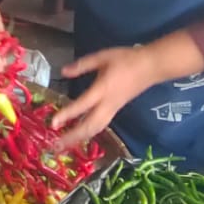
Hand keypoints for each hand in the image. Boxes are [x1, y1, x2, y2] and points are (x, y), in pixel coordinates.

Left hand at [51, 46, 165, 149]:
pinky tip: (79, 136)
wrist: (151, 67)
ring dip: (79, 138)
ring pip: (95, 129)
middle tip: (56, 146)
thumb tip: (63, 71)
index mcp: (102, 89)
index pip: (82, 105)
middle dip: (72, 137)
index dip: (67, 115)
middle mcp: (107, 104)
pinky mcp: (115, 111)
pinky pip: (100, 126)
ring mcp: (113, 109)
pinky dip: (88, 133)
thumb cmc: (126, 59)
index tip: (53, 123)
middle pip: (89, 126)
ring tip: (64, 146)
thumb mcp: (102, 57)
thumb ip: (82, 65)